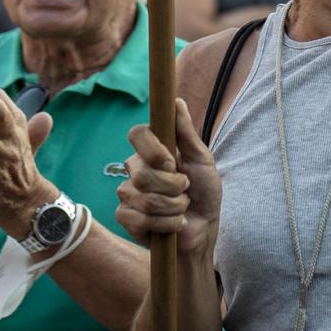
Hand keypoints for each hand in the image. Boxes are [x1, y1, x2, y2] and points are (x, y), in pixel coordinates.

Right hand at [116, 99, 220, 257]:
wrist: (204, 229)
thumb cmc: (204, 192)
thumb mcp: (202, 159)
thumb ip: (186, 132)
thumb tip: (176, 101)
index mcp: (151, 150)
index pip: (136, 134)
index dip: (152, 149)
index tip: (172, 162)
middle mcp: (135, 169)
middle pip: (141, 172)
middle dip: (173, 187)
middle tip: (186, 190)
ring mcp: (128, 193)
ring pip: (144, 198)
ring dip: (173, 207)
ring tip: (181, 208)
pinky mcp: (126, 218)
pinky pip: (139, 218)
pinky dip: (165, 224)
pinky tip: (173, 224)